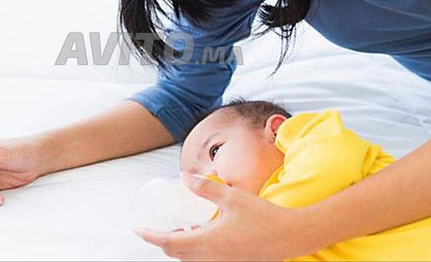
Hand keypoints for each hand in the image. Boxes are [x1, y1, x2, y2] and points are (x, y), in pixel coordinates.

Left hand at [134, 172, 308, 260]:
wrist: (292, 237)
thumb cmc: (263, 217)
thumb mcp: (232, 197)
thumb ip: (205, 188)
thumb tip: (184, 176)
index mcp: (208, 242)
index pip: (169, 243)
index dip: (150, 236)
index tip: (138, 229)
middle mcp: (212, 257)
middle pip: (176, 254)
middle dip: (163, 241)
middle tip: (156, 226)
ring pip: (190, 259)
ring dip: (179, 245)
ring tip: (179, 227)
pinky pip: (204, 259)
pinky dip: (195, 249)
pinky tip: (201, 232)